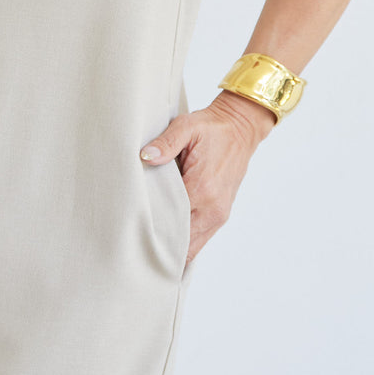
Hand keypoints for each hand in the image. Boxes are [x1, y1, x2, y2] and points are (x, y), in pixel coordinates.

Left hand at [139, 91, 276, 266]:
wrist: (240, 129)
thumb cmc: (212, 128)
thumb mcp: (187, 127)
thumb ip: (166, 143)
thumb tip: (146, 156)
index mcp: (202, 188)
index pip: (171, 222)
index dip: (151, 228)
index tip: (132, 231)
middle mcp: (212, 208)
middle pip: (182, 243)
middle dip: (160, 246)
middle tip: (134, 245)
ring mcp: (219, 214)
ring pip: (193, 247)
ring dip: (172, 247)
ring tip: (148, 247)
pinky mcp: (221, 215)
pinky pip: (201, 239)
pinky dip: (185, 243)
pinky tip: (167, 240)